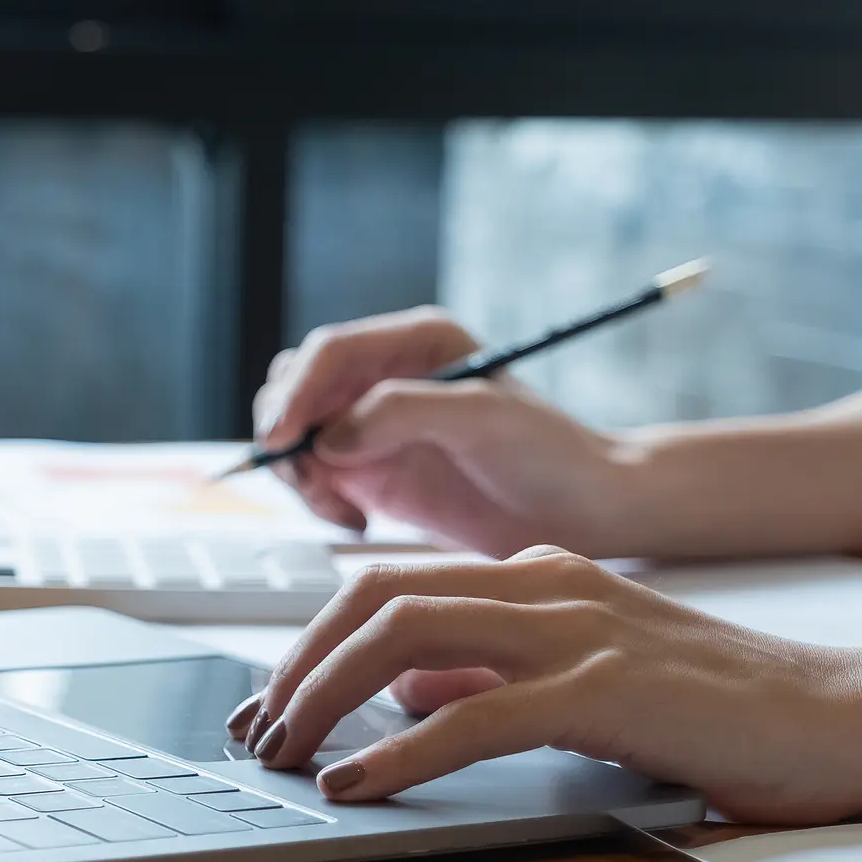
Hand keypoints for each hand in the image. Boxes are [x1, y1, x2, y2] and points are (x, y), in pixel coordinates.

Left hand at [224, 548, 861, 822]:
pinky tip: (359, 785)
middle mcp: (547, 585)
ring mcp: (576, 630)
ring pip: (405, 639)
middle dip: (296, 664)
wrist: (849, 715)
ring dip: (325, 698)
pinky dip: (398, 750)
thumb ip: (497, 674)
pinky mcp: (605, 689)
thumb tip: (405, 694)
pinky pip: (472, 712)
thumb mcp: (586, 681)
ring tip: (285, 756)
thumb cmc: (723, 711)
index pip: (390, 585)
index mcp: (538, 577)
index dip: (312, 640)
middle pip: (375, 598)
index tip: (270, 701)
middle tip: (255, 732)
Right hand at [253, 307, 637, 554]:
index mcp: (415, 340)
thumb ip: (402, 412)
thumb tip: (327, 438)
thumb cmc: (548, 454)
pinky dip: (318, 500)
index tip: (280, 439)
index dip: (295, 392)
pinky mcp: (370, 469)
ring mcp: (373, 423)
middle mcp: (385, 374)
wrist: (581, 511)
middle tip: (312, 484)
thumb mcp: (482, 418)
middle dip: (289, 434)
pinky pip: (314, 476)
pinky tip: (357, 521)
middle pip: (296, 387)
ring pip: (296, 434)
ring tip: (344, 511)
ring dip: (301, 474)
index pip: (329, 352)